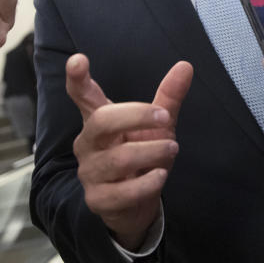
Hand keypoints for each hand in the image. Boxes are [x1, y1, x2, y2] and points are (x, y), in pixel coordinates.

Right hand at [67, 54, 192, 249]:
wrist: (136, 204)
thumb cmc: (143, 156)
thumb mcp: (158, 125)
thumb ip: (168, 97)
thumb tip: (186, 66)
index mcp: (99, 119)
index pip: (82, 95)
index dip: (77, 78)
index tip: (78, 60)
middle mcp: (88, 143)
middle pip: (102, 121)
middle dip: (137, 116)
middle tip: (165, 119)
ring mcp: (90, 172)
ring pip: (119, 158)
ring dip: (153, 152)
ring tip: (172, 149)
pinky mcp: (97, 199)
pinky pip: (123, 191)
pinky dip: (147, 183)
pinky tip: (159, 176)